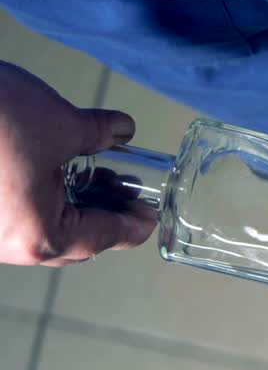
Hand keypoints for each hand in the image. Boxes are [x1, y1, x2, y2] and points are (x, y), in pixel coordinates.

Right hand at [0, 62, 153, 265]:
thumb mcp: (59, 123)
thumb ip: (97, 133)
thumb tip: (121, 130)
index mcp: (41, 236)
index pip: (106, 237)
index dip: (135, 224)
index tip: (151, 216)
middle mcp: (8, 246)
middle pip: (72, 242)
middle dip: (103, 213)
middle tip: (126, 188)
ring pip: (38, 230)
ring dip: (69, 205)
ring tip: (92, 172)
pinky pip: (11, 217)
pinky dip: (36, 199)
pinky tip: (49, 169)